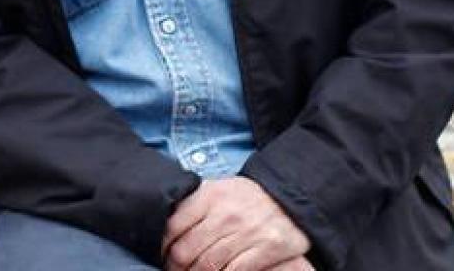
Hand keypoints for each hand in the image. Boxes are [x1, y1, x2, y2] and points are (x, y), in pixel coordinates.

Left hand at [160, 177, 309, 270]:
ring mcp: (247, 231)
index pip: (173, 227)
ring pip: (207, 266)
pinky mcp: (267, 248)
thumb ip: (192, 204)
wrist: (290, 199)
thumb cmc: (246, 199)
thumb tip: (162, 226)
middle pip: (186, 251)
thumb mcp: (218, 190)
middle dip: (176, 268)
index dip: (162, 248)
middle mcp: (227, 213)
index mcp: (210, 195)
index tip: (163, 257)